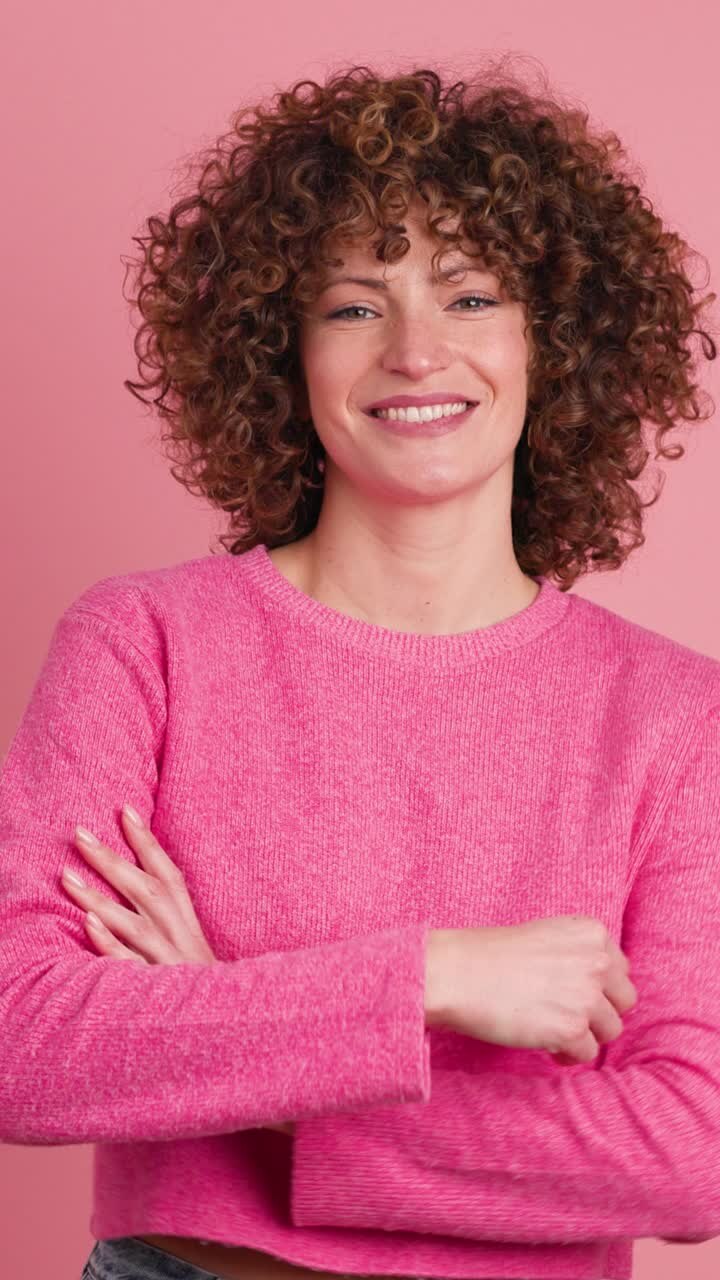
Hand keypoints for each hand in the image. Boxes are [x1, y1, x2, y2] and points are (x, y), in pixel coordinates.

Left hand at [61, 804, 296, 1133]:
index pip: (166, 870)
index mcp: (188, 917)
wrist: (232, 1026)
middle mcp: (179, 933)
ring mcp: (166, 960)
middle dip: (109, 858)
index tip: (124, 809)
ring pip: (130, 923)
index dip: (145, 840)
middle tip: (78, 833)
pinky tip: (86, 925)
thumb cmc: (203, 979)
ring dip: (97, 897)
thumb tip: (141, 877)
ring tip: (65, 876)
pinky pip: (128, 965)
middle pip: (142, 888)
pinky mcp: (156, 989)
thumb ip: (168, 909)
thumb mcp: (191, 938)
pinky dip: (109, 944)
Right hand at [425, 916, 637, 1064]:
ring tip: (557, 1032)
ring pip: (611, 1029)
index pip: (620, 969)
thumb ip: (579, 954)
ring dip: (586, 1034)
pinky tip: (546, 1045)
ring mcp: (587, 996)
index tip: (577, 993)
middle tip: (571, 1016)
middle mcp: (597, 962)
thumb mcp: (546, 936)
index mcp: (592, 933)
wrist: (458, 973)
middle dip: (601, 1011)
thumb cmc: (491, 954)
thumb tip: (602, 986)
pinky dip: (568, 1054)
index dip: (600, 986)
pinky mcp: (572, 1029)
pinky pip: (587, 1053)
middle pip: (624, 1000)